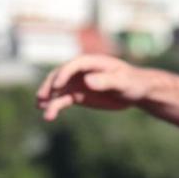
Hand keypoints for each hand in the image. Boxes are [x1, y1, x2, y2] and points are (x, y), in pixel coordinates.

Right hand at [36, 55, 156, 120]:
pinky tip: (48, 115)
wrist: (136, 91)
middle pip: (60, 75)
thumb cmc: (132, 82)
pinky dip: (55, 106)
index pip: (74, 65)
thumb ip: (105, 81)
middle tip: (42, 97)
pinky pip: (63, 100)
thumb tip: (87, 81)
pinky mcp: (78, 95)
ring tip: (42, 109)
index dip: (64, 73)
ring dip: (49, 98)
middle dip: (50, 85)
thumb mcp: (122, 82)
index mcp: (92, 62)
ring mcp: (78, 83)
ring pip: (58, 90)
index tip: (58, 86)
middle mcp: (81, 71)